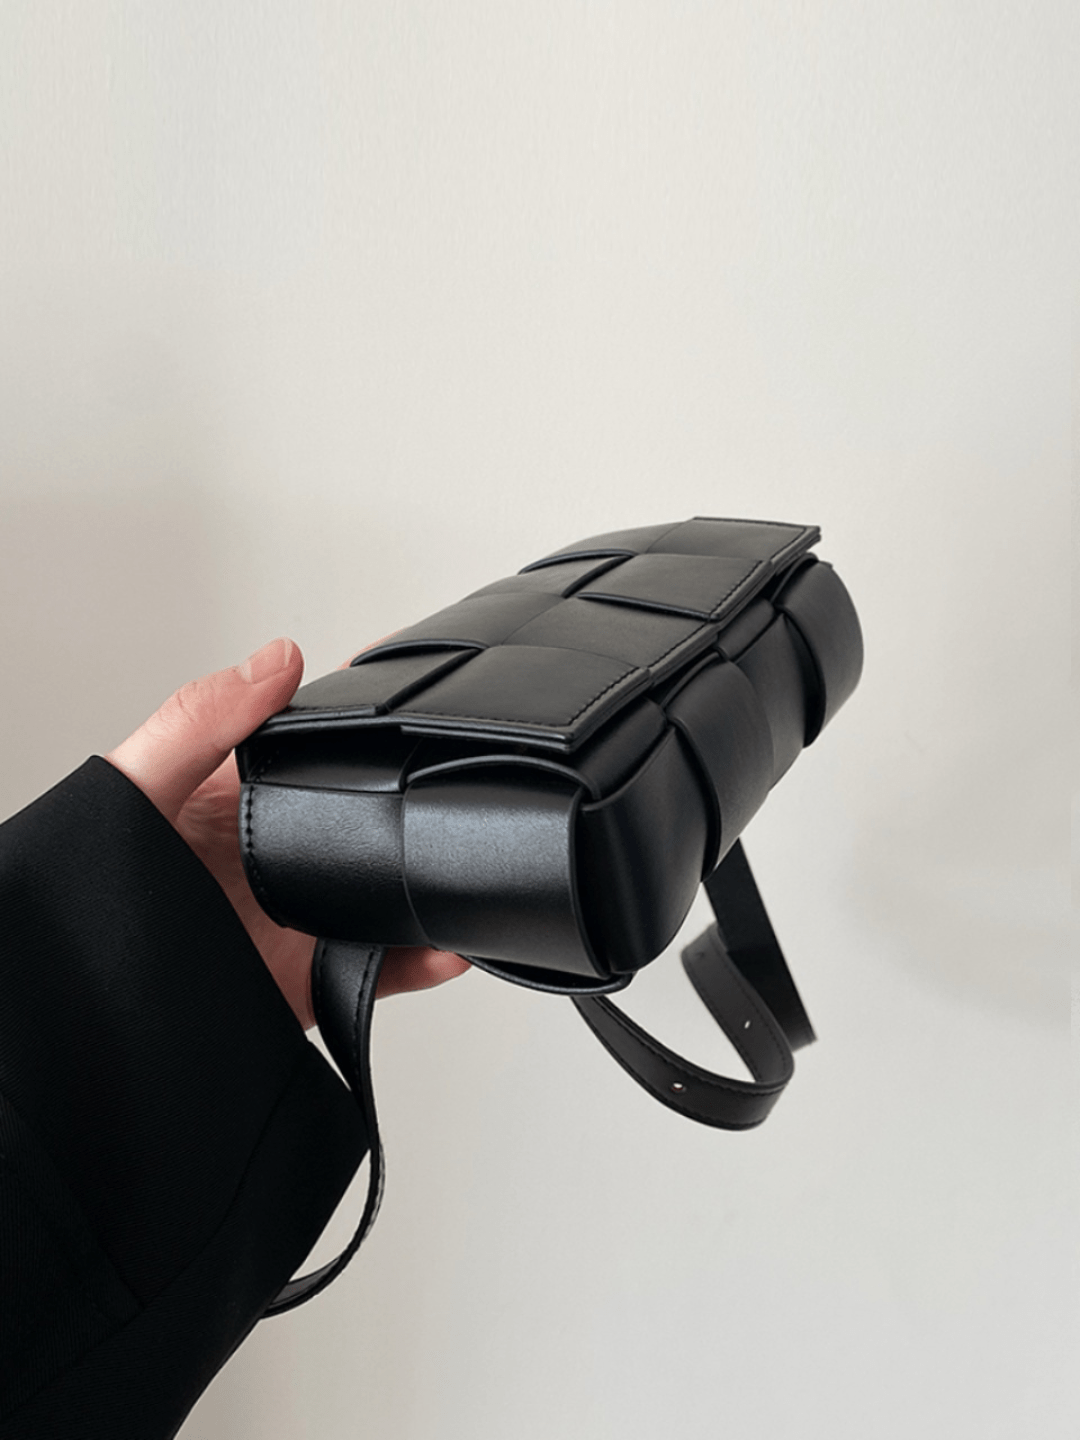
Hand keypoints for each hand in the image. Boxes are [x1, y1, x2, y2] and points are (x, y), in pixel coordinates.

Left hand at [105, 637, 469, 1027]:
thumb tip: (277, 660)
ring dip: (431, 882)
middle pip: (370, 816)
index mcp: (246, 794)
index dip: (372, 714)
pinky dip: (425, 961)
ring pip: (391, 890)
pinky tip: (449, 947)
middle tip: (465, 780)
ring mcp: (304, 916)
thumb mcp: (137, 786)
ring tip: (466, 866)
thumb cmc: (93, 889)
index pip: (323, 741)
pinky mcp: (316, 979)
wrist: (90, 1009)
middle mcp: (283, 851)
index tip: (427, 688)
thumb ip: (199, 721)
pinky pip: (386, 969)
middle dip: (417, 802)